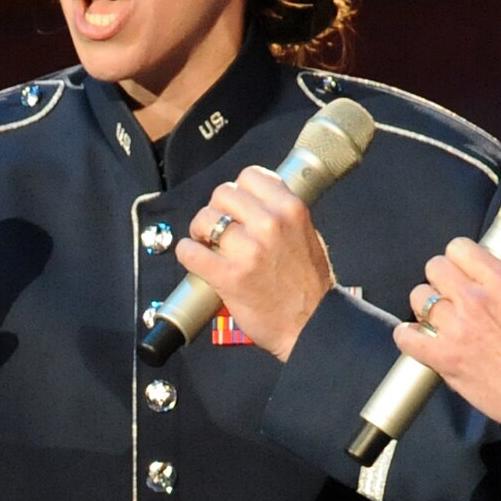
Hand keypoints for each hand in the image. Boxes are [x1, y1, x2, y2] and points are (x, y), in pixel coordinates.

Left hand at [175, 166, 333, 362]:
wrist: (312, 324)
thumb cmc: (310, 286)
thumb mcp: (307, 234)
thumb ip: (281, 214)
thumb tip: (253, 201)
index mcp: (290, 210)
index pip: (250, 176)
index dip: (238, 190)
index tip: (236, 205)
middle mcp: (269, 224)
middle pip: (222, 194)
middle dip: (216, 210)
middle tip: (218, 227)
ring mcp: (248, 250)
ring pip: (204, 219)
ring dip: (200, 231)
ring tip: (207, 244)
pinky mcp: (228, 276)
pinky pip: (190, 252)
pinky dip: (187, 253)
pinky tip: (195, 258)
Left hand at [393, 237, 500, 440]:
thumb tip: (499, 284)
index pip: (459, 248)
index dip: (458, 259)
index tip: (462, 271)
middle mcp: (475, 299)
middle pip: (435, 268)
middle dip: (440, 280)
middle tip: (449, 296)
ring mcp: (457, 328)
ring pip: (418, 297)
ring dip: (425, 308)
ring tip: (437, 320)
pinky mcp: (444, 357)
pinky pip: (406, 337)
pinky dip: (407, 336)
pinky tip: (417, 339)